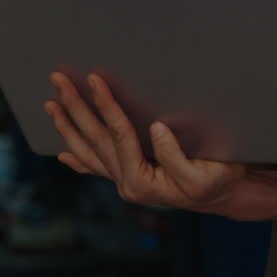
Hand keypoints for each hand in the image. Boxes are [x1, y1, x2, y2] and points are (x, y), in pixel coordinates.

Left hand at [44, 72, 248, 215]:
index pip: (118, 136)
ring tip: (51, 105)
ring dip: (68, 127)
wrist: (225, 197)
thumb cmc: (218, 181)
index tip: (95, 80)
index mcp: (141, 181)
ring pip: (89, 152)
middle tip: (59, 80)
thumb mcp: (204, 172)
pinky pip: (98, 168)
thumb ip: (176, 156)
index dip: (106, 106)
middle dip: (75, 108)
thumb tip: (156, 129)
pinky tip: (64, 154)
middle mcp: (127, 183)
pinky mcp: (130, 179)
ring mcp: (125, 182)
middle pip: (95, 140)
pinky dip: (79, 160)